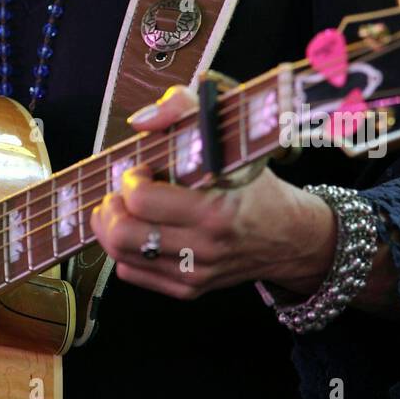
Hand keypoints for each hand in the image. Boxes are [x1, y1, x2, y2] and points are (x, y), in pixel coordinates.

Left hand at [89, 84, 336, 300]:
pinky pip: (132, 272)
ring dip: (110, 226)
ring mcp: (195, 273)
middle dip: (111, 206)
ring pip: (120, 255)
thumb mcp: (230, 136)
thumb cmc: (255, 183)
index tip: (142, 168)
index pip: (141, 200)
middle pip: (122, 235)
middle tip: (121, 190)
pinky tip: (140, 229)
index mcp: (215, 209)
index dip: (130, 178)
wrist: (289, 235)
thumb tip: (140, 120)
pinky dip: (125, 249)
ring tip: (123, 207)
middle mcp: (204, 247)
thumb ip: (183, 109)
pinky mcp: (189, 288)